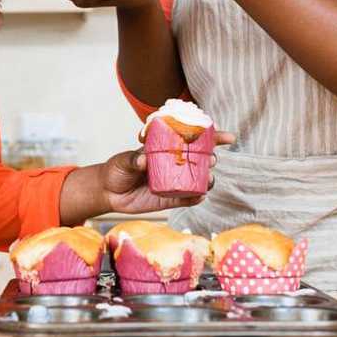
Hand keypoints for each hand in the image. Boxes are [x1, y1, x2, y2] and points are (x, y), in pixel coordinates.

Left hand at [99, 133, 235, 213]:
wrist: (109, 192)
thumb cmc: (117, 169)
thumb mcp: (123, 161)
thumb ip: (133, 159)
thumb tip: (143, 160)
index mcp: (167, 148)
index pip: (192, 139)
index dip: (212, 136)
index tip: (228, 137)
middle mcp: (174, 164)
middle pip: (200, 159)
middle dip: (211, 158)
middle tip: (210, 160)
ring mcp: (174, 182)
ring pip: (198, 180)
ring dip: (207, 179)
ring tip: (208, 178)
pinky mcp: (170, 200)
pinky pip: (187, 199)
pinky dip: (196, 198)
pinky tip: (200, 196)